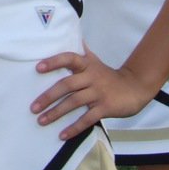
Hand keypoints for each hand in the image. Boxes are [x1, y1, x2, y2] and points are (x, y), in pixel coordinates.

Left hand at [32, 48, 153, 139]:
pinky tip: (62, 135)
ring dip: (56, 113)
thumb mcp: (95, 61)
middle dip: (48, 96)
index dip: (54, 61)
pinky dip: (74, 128)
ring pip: (74, 102)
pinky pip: (87, 119)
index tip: (38, 68)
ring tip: (41, 121)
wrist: (135, 88)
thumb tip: (72, 34)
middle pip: (67, 84)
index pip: (69, 58)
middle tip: (33, 107)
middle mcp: (92, 77)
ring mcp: (98, 93)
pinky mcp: (105, 108)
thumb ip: (82, 51)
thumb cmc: (109, 75)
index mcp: (87, 65)